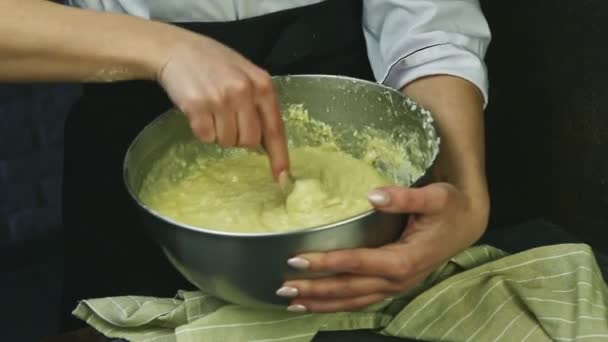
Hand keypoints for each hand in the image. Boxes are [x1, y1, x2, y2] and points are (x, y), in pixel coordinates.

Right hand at [156, 31, 288, 176]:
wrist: (177, 50)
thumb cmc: (215, 64)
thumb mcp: (247, 77)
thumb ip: (259, 104)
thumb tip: (266, 145)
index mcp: (262, 85)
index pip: (275, 128)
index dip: (279, 156)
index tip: (282, 177)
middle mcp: (244, 92)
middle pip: (250, 141)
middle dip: (240, 138)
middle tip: (227, 119)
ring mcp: (221, 99)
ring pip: (227, 142)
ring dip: (219, 133)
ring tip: (212, 110)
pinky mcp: (197, 106)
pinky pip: (206, 137)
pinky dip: (202, 130)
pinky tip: (199, 111)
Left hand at [277, 183, 488, 312]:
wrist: (468, 224)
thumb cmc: (450, 207)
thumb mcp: (434, 197)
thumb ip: (404, 197)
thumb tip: (373, 194)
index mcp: (404, 259)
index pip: (357, 263)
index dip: (327, 262)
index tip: (297, 258)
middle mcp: (397, 278)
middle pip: (349, 288)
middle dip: (315, 289)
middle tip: (283, 286)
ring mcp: (395, 286)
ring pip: (353, 300)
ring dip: (322, 303)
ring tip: (292, 303)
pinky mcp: (393, 285)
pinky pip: (361, 300)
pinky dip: (337, 304)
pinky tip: (318, 304)